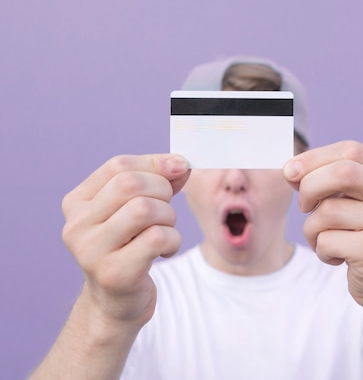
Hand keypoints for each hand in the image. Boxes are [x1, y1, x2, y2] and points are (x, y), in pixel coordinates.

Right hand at [61, 154, 189, 325]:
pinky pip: (157, 237)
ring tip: (165, 232)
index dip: (155, 164)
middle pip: (131, 184)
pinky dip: (173, 240)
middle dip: (163, 192)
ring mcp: (91, 251)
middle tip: (167, 212)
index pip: (118, 166)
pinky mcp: (114, 273)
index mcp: (77, 203)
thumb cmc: (132, 248)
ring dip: (169, 217)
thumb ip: (158, 181)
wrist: (117, 304)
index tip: (179, 169)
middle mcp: (76, 225)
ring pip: (144, 209)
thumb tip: (180, 163)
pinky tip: (166, 251)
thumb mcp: (138, 209)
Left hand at [283, 141, 362, 312]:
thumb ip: (325, 180)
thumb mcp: (349, 201)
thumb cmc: (362, 237)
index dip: (315, 157)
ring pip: (329, 211)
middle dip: (310, 187)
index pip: (352, 150)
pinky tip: (337, 257)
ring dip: (313, 228)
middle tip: (305, 207)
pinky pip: (327, 240)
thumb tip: (290, 169)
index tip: (290, 172)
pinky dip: (321, 250)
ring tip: (326, 240)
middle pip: (343, 172)